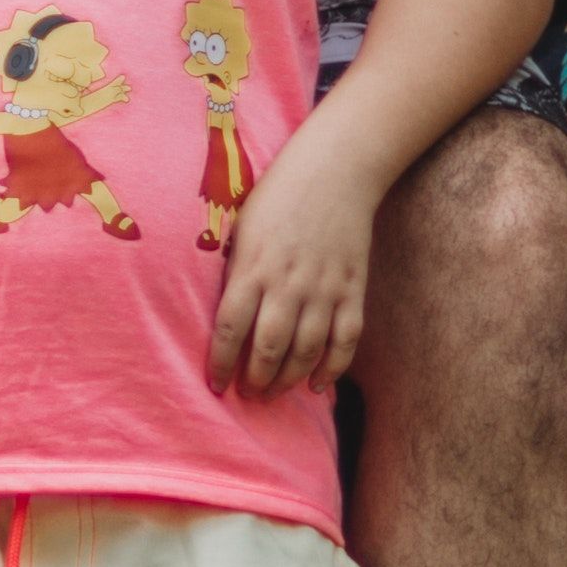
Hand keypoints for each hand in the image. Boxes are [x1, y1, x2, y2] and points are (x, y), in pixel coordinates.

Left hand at [208, 152, 374, 393]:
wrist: (335, 171)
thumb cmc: (278, 196)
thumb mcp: (242, 228)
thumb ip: (234, 270)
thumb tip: (220, 313)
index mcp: (253, 267)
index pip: (230, 329)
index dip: (220, 363)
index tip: (214, 385)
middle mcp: (288, 283)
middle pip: (268, 348)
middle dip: (256, 380)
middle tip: (248, 395)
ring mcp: (324, 289)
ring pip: (306, 351)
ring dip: (287, 380)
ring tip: (273, 393)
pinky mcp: (353, 289)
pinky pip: (345, 340)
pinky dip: (332, 368)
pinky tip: (316, 384)